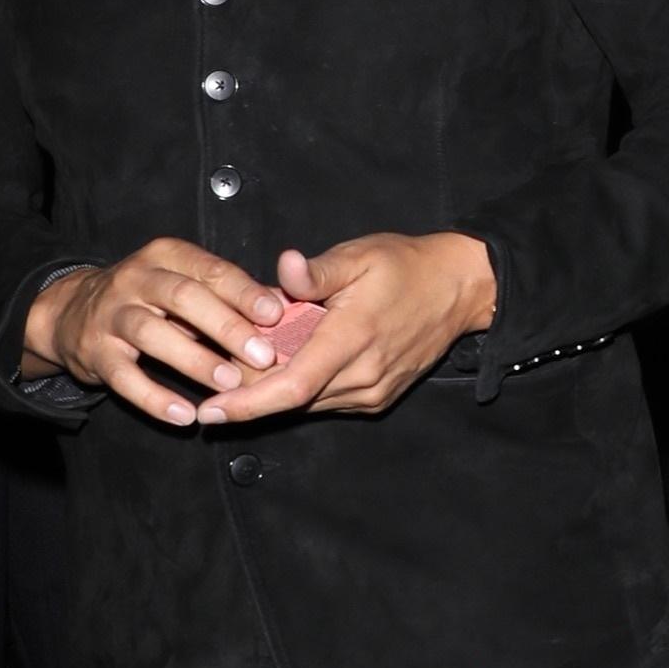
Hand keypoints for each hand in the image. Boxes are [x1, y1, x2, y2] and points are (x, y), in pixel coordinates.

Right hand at [23, 241, 292, 428]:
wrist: (73, 312)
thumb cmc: (151, 299)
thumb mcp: (184, 283)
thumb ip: (227, 295)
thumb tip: (284, 311)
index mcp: (166, 256)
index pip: (209, 270)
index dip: (243, 292)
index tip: (276, 315)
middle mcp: (135, 279)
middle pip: (183, 297)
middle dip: (226, 326)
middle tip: (263, 355)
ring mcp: (111, 315)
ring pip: (152, 334)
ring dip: (194, 360)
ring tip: (230, 383)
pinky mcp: (94, 352)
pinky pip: (124, 378)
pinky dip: (155, 398)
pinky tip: (186, 416)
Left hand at [192, 233, 498, 425]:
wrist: (458, 289)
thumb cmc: (405, 266)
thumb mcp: (359, 256)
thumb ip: (316, 272)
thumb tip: (284, 266)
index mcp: (352, 341)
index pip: (290, 387)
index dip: (246, 404)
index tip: (209, 411)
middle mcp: (362, 377)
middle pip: (290, 400)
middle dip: (247, 391)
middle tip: (210, 370)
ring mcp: (371, 393)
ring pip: (306, 403)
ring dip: (271, 390)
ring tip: (238, 366)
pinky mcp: (375, 398)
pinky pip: (324, 401)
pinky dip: (298, 388)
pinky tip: (281, 365)